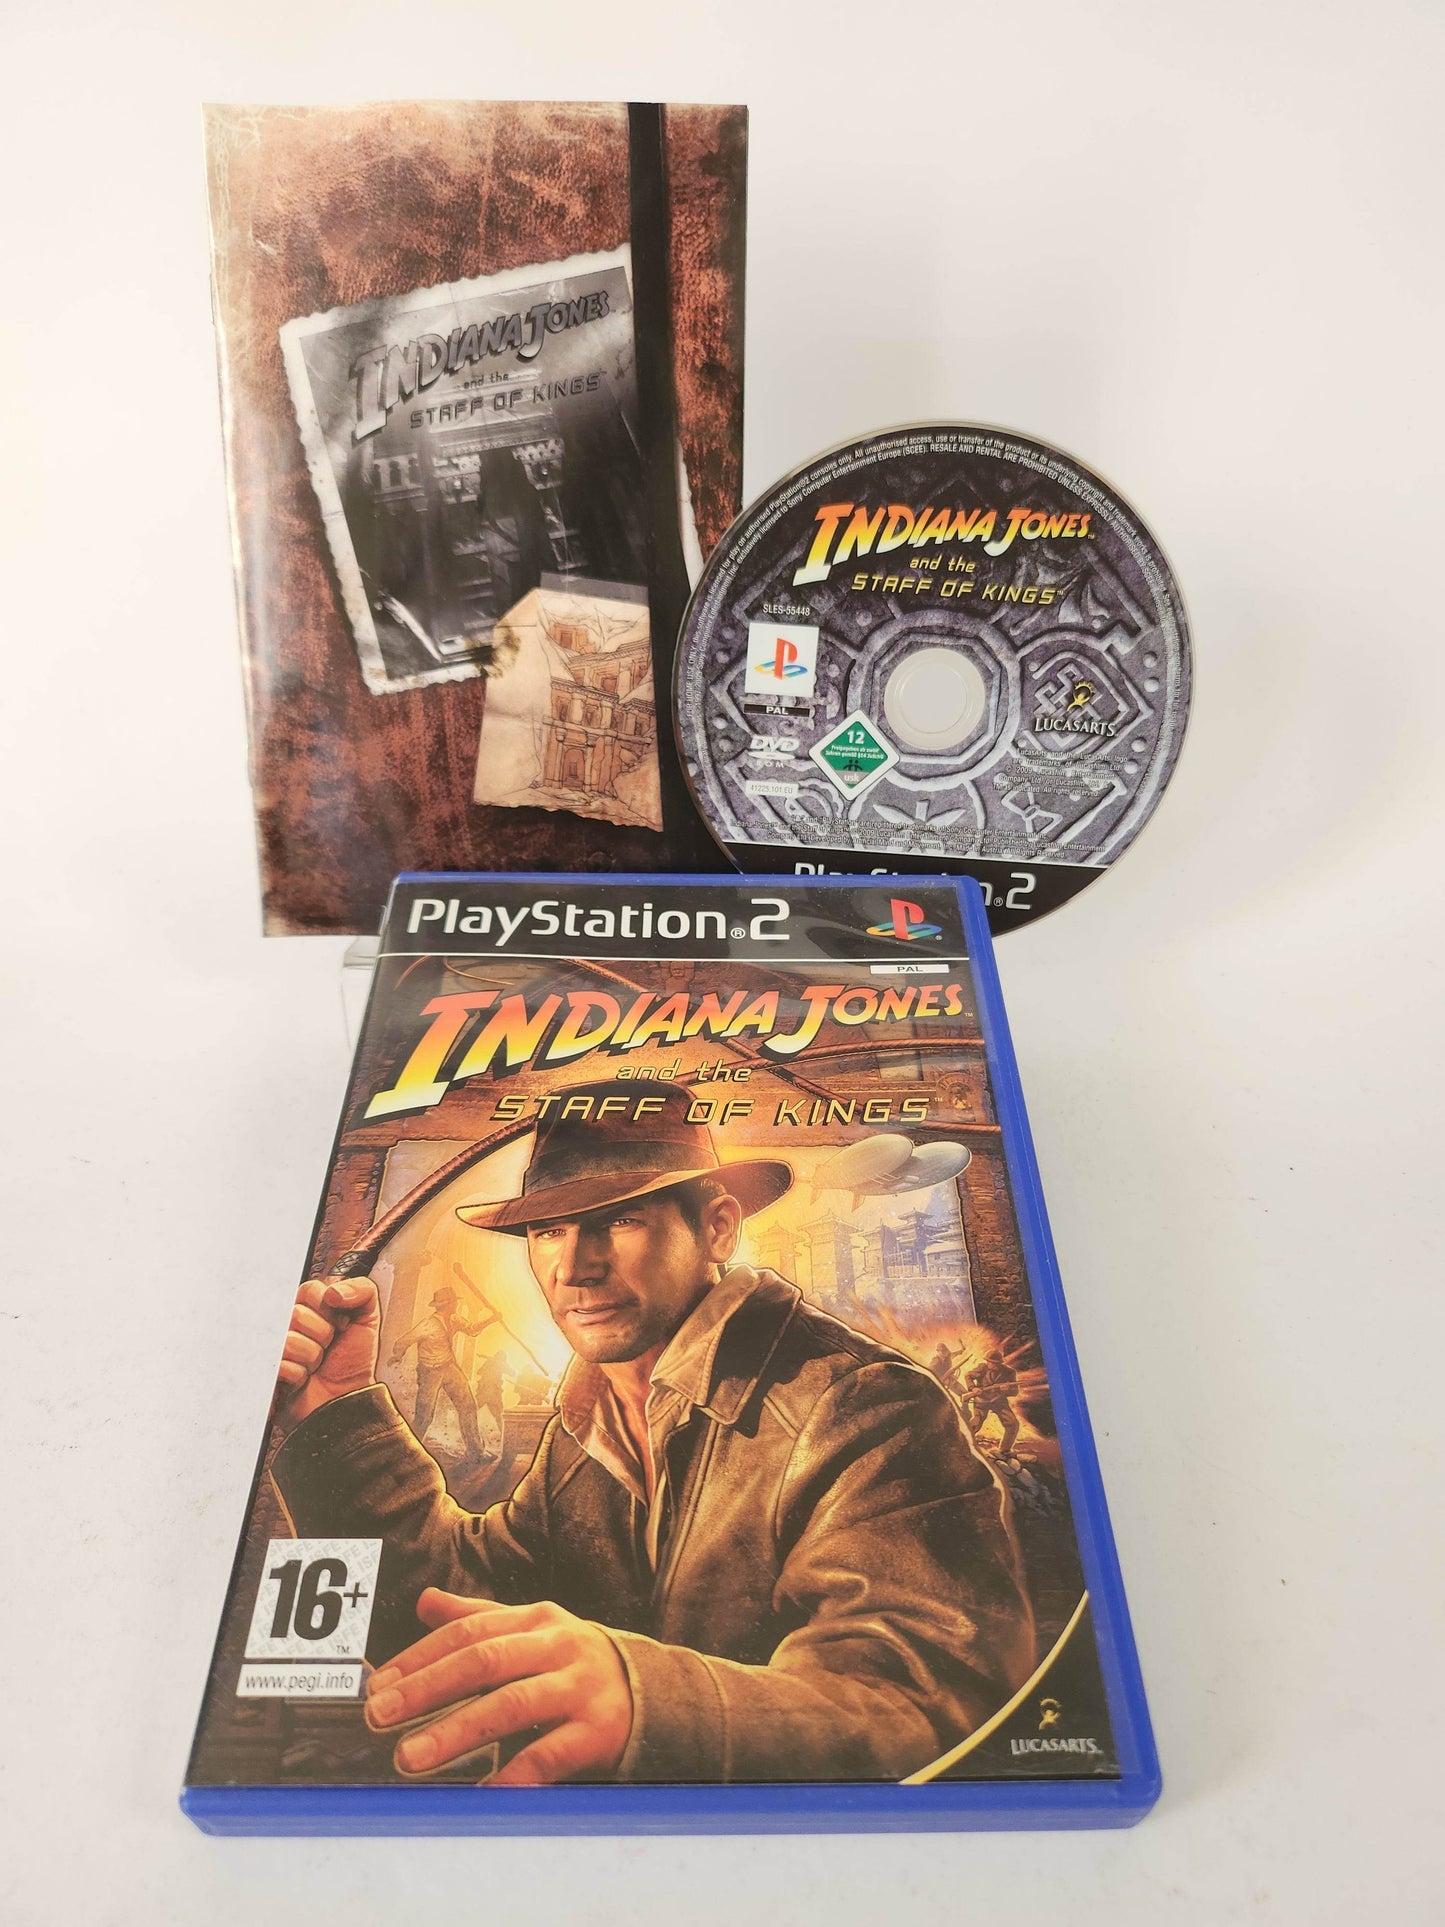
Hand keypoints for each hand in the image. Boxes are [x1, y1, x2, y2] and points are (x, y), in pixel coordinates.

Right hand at [275, 1277, 380, 1428]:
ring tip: (315, 1365)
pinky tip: (302, 1379)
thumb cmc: (353, 1362)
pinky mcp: (267, 1371)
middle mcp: (288, 1324)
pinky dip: (298, 1375)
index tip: (341, 1324)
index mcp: (309, 1307)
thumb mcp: (368, 1319)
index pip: (309, 1289)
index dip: (329, 1309)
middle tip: (328, 1348)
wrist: (347, 1399)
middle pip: (297, 1314)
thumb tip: (333, 1291)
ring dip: (311, 1357)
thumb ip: (362, 1290)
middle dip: (322, 1335)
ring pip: (289, 1340)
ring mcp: (275, 1347)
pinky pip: (280, 1365)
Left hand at [365, 1588, 632, 1784]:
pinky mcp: (599, 1730)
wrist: (652, 1690)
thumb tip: (424, 1602)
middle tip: (379, 1718)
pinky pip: (551, 1752)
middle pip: (485, 1661)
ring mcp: (580, 1687)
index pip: (469, 1632)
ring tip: (411, 1757)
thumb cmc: (571, 1662)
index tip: (377, 1688)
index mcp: (536, 1619)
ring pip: (513, 1704)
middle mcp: (558, 1646)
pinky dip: (514, 1772)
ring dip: (456, 1731)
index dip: (420, 1657)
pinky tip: (480, 1789)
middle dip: (427, 1689)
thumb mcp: (531, 1630)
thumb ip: (478, 1618)